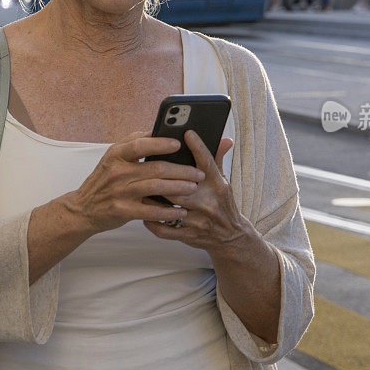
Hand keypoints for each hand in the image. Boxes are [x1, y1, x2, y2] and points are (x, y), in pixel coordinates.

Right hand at [71, 131, 205, 233]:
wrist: (83, 208)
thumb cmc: (105, 179)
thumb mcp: (113, 157)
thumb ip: (134, 144)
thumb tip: (160, 132)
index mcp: (116, 154)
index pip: (141, 144)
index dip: (161, 143)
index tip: (179, 143)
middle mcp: (117, 171)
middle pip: (156, 168)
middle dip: (182, 170)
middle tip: (199, 172)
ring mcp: (119, 192)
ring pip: (156, 187)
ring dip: (179, 188)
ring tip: (194, 187)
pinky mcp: (122, 210)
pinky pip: (150, 211)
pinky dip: (168, 211)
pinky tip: (180, 211)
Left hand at [143, 130, 246, 255]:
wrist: (231, 237)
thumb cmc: (222, 203)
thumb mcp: (222, 181)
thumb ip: (217, 159)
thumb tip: (224, 137)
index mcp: (218, 185)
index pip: (207, 163)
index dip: (198, 147)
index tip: (187, 132)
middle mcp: (209, 203)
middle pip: (181, 186)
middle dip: (163, 177)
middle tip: (147, 165)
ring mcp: (199, 221)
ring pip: (169, 208)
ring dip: (152, 199)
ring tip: (138, 188)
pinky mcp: (189, 236)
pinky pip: (165, 230)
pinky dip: (151, 222)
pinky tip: (144, 213)